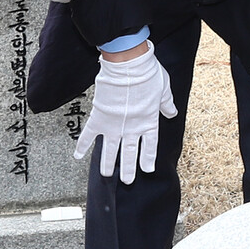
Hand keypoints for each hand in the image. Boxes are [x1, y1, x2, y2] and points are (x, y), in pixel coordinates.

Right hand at [75, 42, 176, 182]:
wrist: (128, 66)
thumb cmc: (148, 74)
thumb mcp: (164, 89)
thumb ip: (166, 104)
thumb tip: (172, 112)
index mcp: (149, 122)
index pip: (149, 146)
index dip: (148, 159)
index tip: (146, 170)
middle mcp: (132, 128)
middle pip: (130, 154)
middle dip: (128, 169)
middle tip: (127, 181)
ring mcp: (114, 125)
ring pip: (110, 150)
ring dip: (107, 163)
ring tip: (106, 175)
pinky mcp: (99, 118)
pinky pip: (88, 135)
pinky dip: (82, 145)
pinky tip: (77, 156)